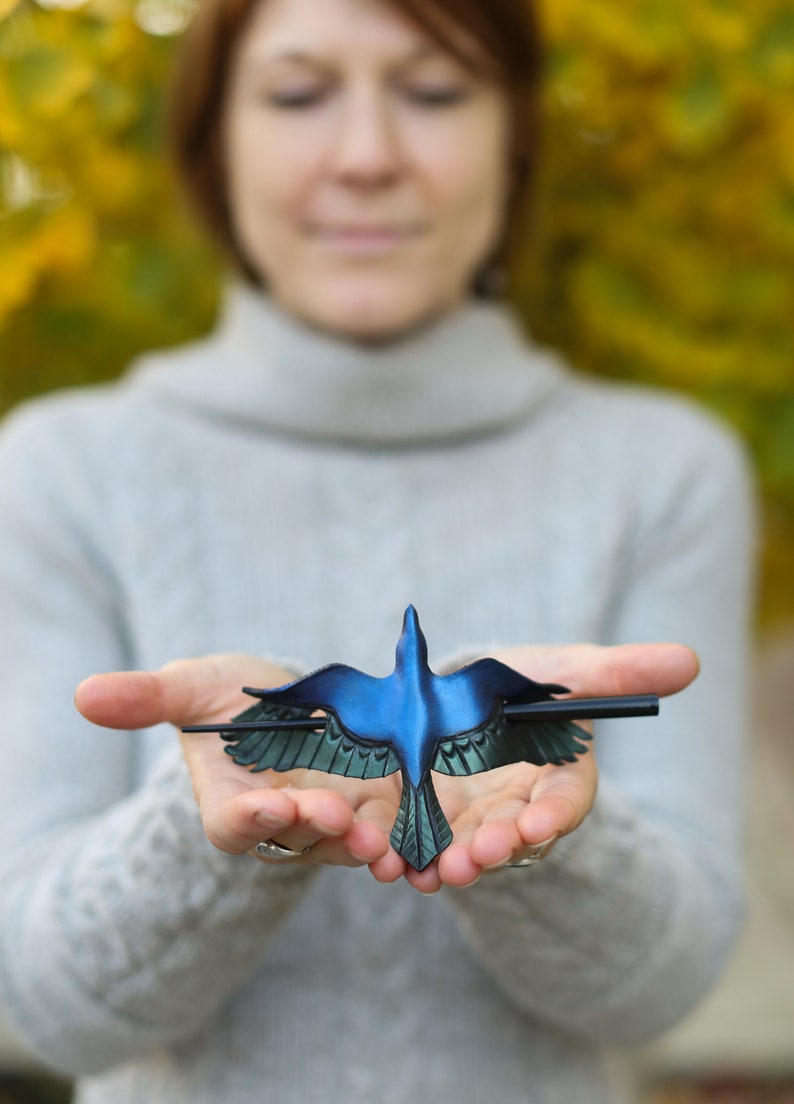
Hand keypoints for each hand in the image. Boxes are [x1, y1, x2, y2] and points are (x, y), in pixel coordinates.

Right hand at [75, 655, 398, 870]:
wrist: (289, 700)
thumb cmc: (227, 696)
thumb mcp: (190, 687)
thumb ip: (147, 697)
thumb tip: (83, 694)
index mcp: (230, 799)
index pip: (232, 823)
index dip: (248, 818)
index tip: (268, 806)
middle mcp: (280, 821)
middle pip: (295, 839)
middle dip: (314, 831)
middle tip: (334, 818)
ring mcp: (328, 818)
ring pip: (345, 842)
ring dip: (362, 842)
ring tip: (381, 838)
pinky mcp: (373, 806)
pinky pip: (389, 827)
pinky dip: (403, 833)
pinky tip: (424, 833)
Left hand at [383, 641, 698, 893]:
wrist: (462, 692)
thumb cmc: (524, 682)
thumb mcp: (567, 669)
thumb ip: (616, 671)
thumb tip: (690, 660)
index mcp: (559, 776)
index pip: (566, 801)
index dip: (554, 815)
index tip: (536, 823)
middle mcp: (518, 809)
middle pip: (511, 837)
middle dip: (497, 848)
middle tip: (478, 855)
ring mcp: (471, 821)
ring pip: (463, 850)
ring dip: (449, 863)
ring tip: (434, 871)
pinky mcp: (426, 821)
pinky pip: (415, 845)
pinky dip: (401, 856)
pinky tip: (383, 861)